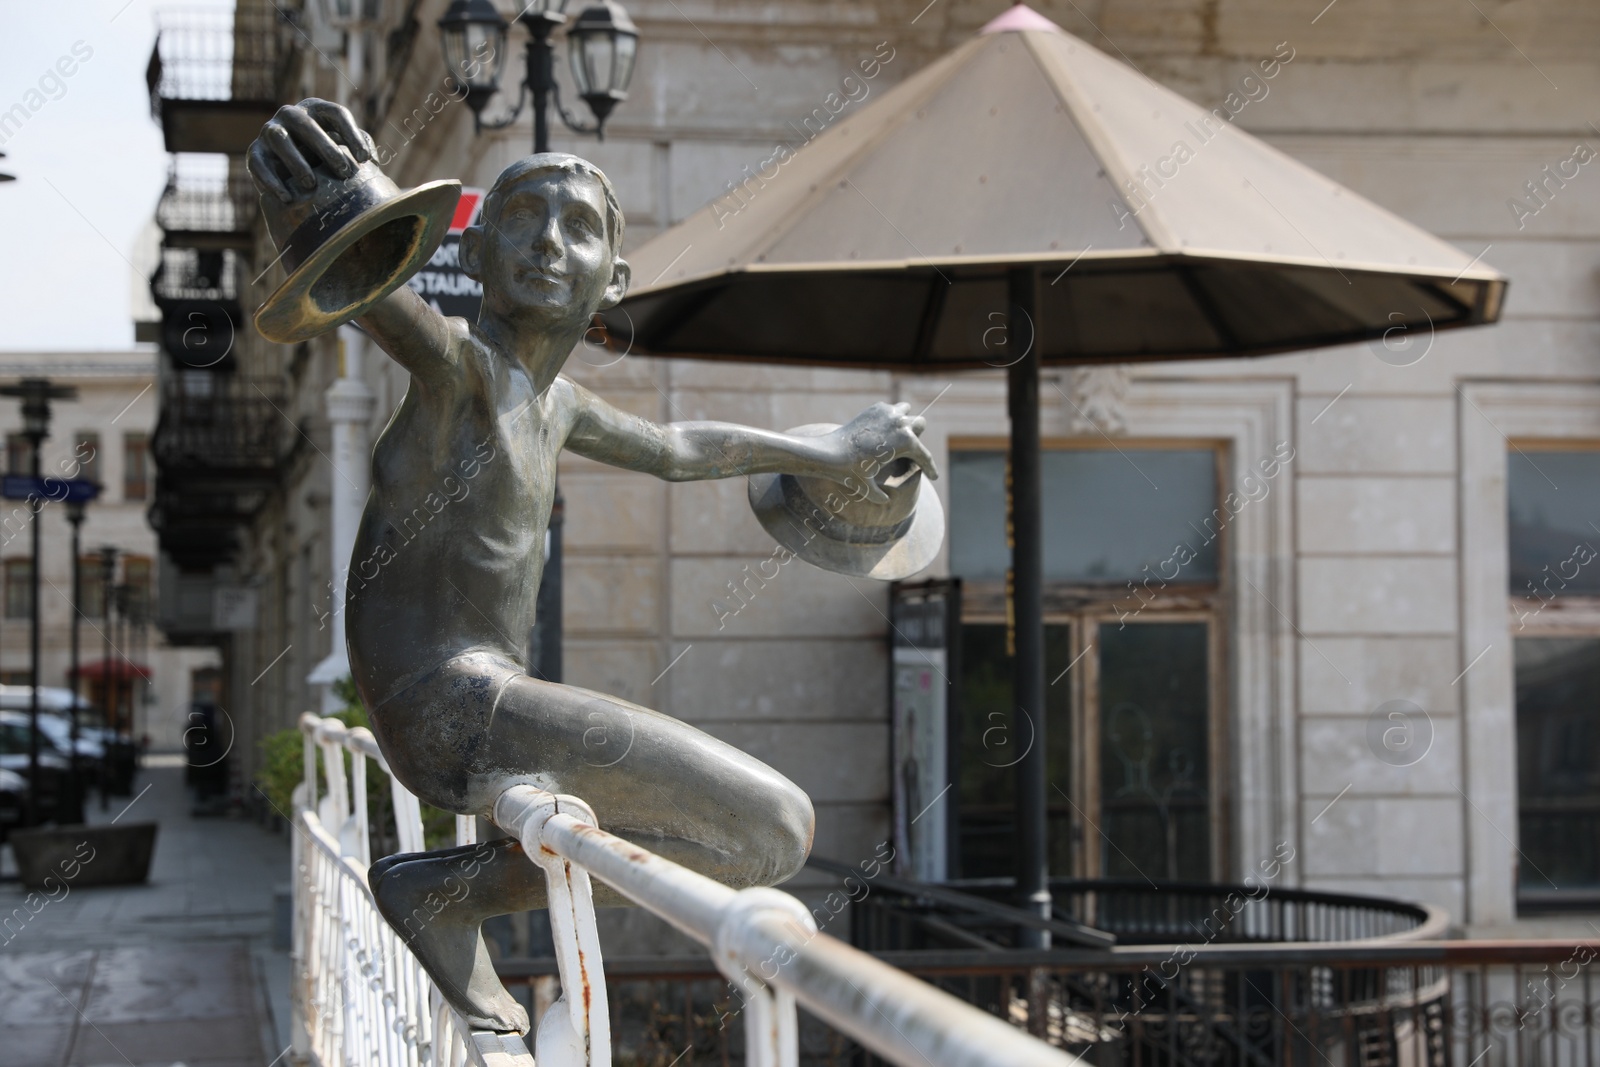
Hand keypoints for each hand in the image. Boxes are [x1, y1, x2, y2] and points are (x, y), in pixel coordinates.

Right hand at [245, 98, 376, 203]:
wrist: (293, 175)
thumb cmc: (328, 159)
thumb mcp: (346, 149)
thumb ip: (361, 147)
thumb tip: (369, 160)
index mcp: (318, 111)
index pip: (336, 114)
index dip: (352, 135)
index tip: (365, 159)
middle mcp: (291, 115)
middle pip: (307, 125)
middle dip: (326, 148)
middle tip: (343, 171)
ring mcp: (270, 131)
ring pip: (279, 139)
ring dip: (296, 161)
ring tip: (311, 184)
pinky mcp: (255, 152)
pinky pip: (258, 163)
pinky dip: (270, 180)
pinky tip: (286, 197)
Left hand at [826, 402, 938, 504]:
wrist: (828, 452)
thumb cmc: (849, 472)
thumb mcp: (867, 489)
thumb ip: (879, 496)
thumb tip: (885, 500)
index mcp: (906, 442)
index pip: (924, 455)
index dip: (930, 468)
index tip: (934, 477)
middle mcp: (900, 424)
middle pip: (920, 424)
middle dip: (917, 435)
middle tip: (911, 450)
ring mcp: (888, 413)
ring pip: (906, 411)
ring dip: (904, 421)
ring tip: (897, 435)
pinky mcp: (875, 408)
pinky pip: (890, 410)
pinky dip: (889, 419)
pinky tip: (882, 431)